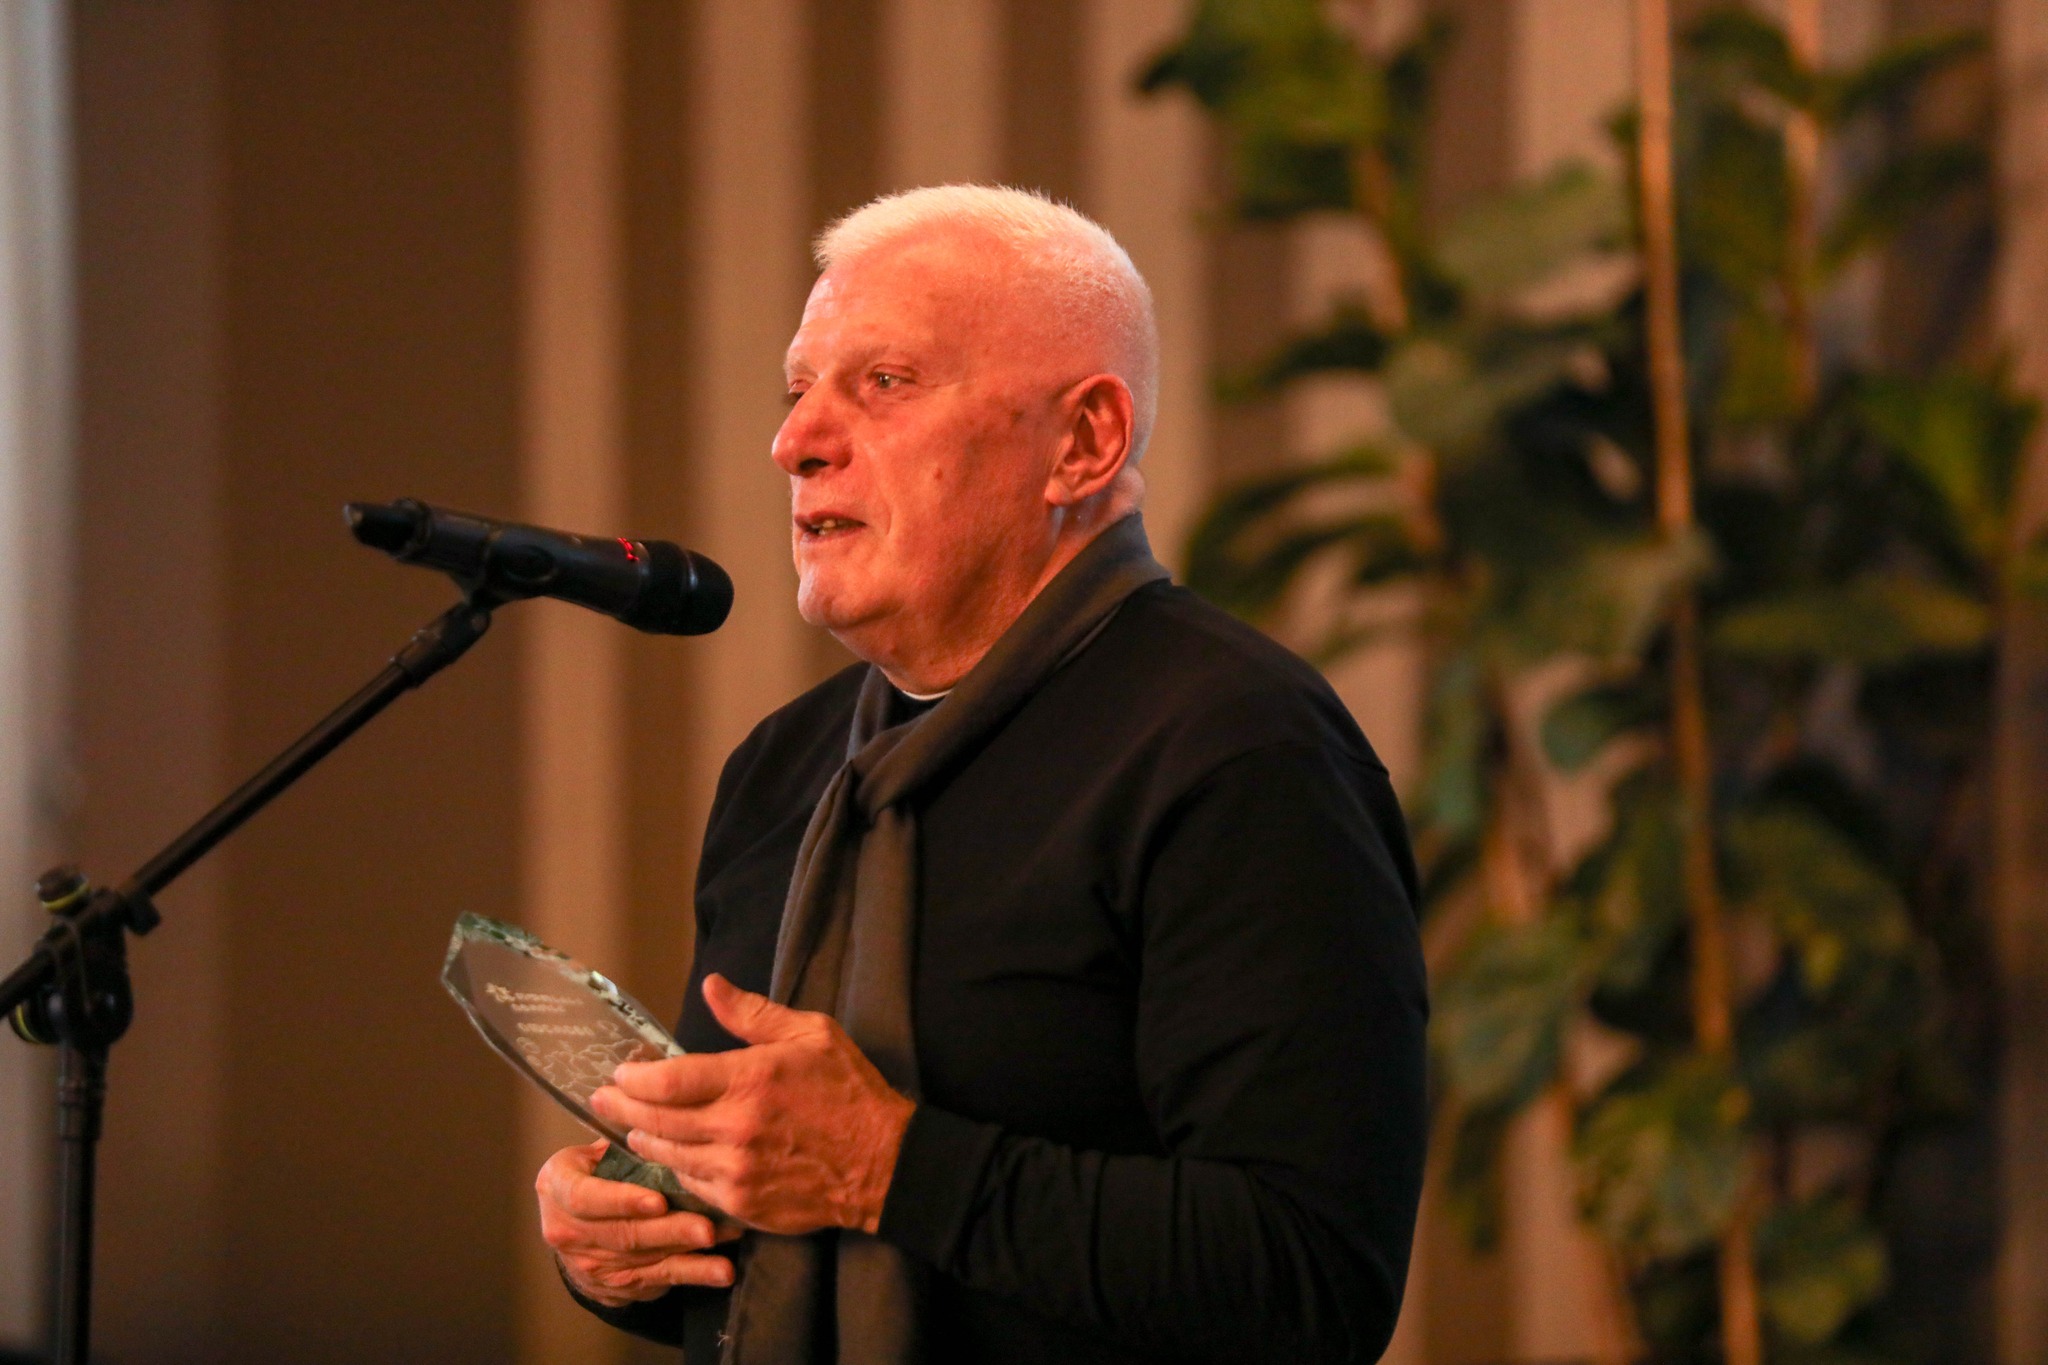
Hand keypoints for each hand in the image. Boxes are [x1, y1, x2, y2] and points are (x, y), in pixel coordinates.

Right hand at [535, 1139, 735, 1306]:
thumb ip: (620, 1144)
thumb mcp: (593, 1153)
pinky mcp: (614, 1285)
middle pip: (622, 1234)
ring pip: (645, 1258)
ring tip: (725, 1238)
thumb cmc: (592, 1175)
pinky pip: (658, 1278)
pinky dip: (693, 1273)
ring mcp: (589, 1263)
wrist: (572, 1229)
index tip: (658, 1201)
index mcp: (556, 1186)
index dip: (621, 1201)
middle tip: (708, 1227)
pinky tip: (722, 1271)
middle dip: (669, 1231)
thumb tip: (664, 1119)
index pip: (584, 1197)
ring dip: (689, 1251)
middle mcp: (565, 1230)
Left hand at [589, 973, 915, 1235]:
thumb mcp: (812, 1035)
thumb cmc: (849, 1092)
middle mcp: (735, 1128)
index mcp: (750, 1080)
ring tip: (632, 1126)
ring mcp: (736, 1171)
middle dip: (622, 1108)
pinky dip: (675, 1170)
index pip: (669, 1081)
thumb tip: (711, 986)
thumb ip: (754, 1014)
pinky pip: (691, 1186)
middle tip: (603, 1099)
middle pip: (656, 1120)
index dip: (635, 1078)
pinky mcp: (742, 1204)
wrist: (884, 1164)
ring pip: (668, 1156)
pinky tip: (670, 1157)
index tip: (622, 1073)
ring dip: (644, 1139)